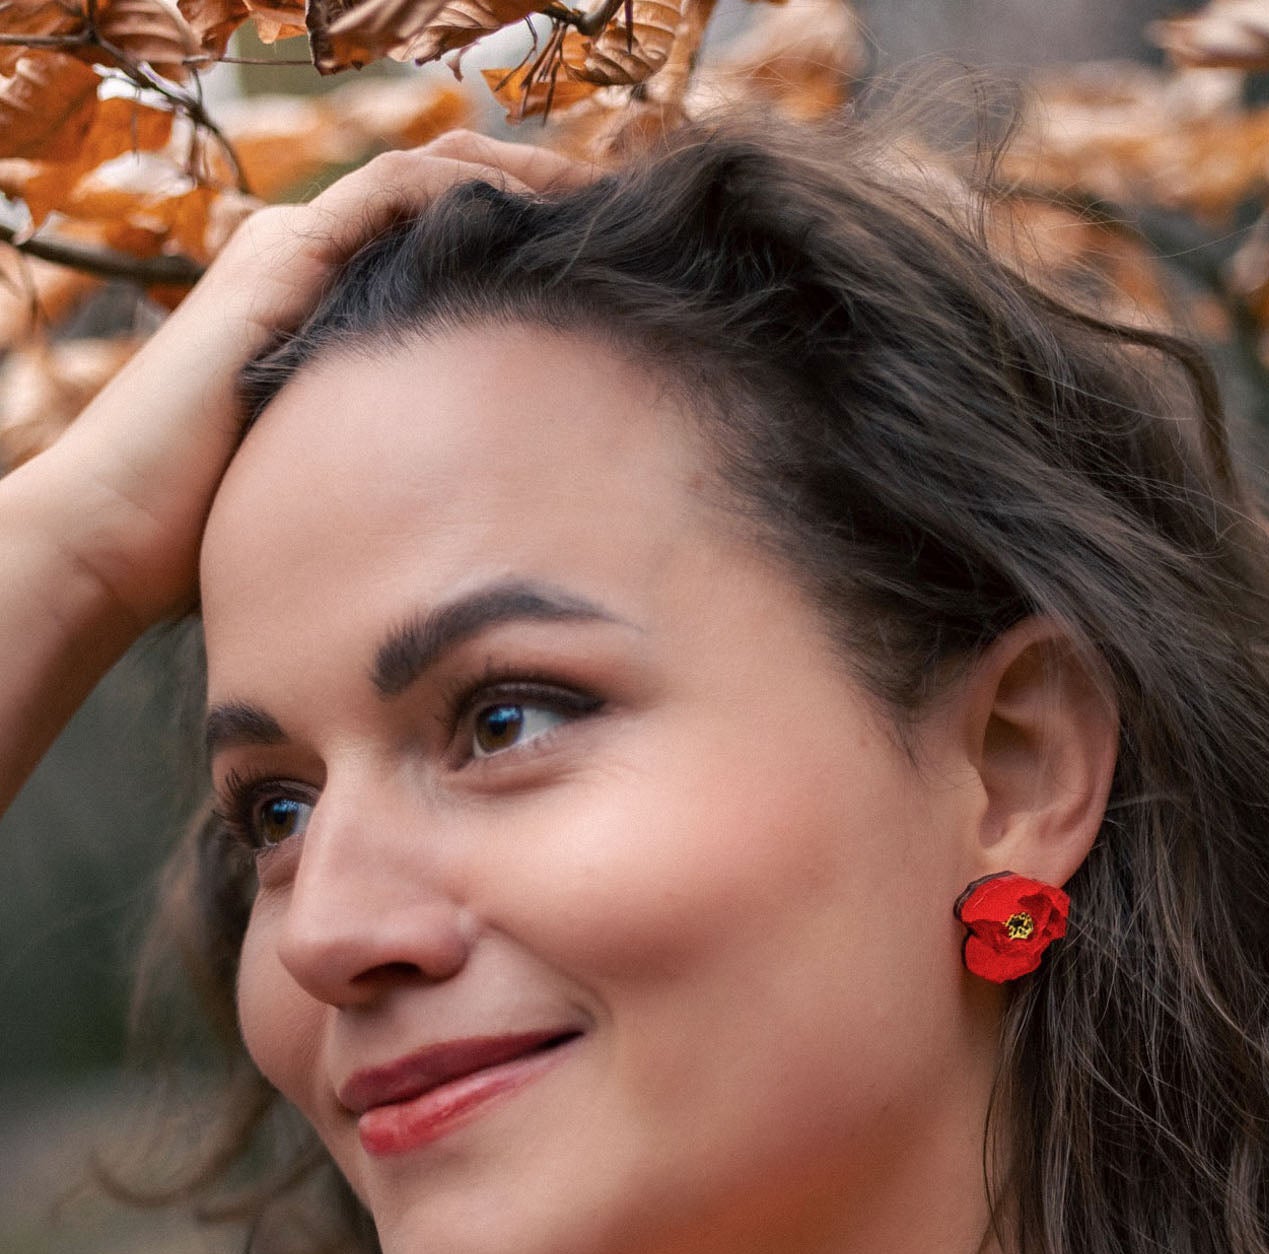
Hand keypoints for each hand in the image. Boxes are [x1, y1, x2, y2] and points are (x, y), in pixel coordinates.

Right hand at [17, 133, 588, 635]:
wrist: (122, 536)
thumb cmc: (224, 539)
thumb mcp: (348, 489)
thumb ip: (405, 471)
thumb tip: (490, 528)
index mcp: (329, 312)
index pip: (442, 243)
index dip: (524, 243)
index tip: (603, 274)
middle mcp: (313, 266)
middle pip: (447, 195)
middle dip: (537, 196)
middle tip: (620, 221)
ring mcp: (294, 253)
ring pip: (429, 174)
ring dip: (518, 174)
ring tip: (596, 196)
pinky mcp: (283, 258)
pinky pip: (390, 189)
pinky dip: (465, 185)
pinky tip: (533, 210)